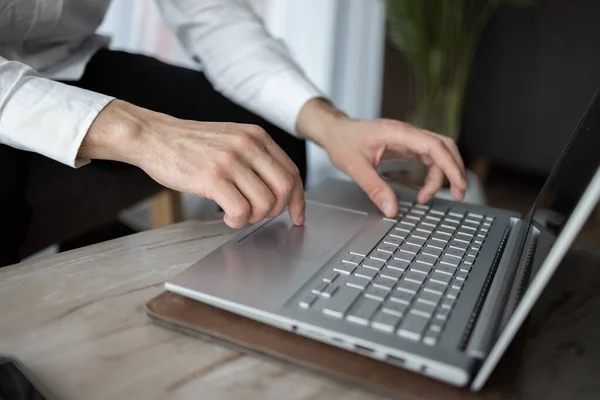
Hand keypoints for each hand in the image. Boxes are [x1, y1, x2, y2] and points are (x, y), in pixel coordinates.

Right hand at [80, 100, 304, 228]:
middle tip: (261, 216)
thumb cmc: (190, 143)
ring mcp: (230, 161)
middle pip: (285, 188)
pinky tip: (227, 218)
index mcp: (256, 136)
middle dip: (278, 210)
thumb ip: (255, 157)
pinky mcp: (212, 178)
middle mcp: (248, 145)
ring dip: (254, 217)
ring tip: (239, 215)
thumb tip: (279, 188)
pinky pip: (240, 210)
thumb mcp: (231, 138)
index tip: (297, 215)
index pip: (292, 172)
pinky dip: (237, 221)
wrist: (154, 136)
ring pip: (264, 202)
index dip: (299, 199)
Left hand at [297, 99, 466, 217]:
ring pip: (438, 153)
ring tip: (431, 198)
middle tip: (459, 194)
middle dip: (455, 169)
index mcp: (398, 132)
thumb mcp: (355, 167)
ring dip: (443, 173)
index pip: (434, 146)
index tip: (458, 185)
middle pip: (444, 146)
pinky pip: (428, 157)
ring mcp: (408, 139)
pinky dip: (432, 173)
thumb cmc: (343, 142)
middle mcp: (407, 133)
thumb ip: (374, 188)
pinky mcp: (406, 146)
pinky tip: (425, 189)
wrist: (335, 131)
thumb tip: (391, 210)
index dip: (450, 165)